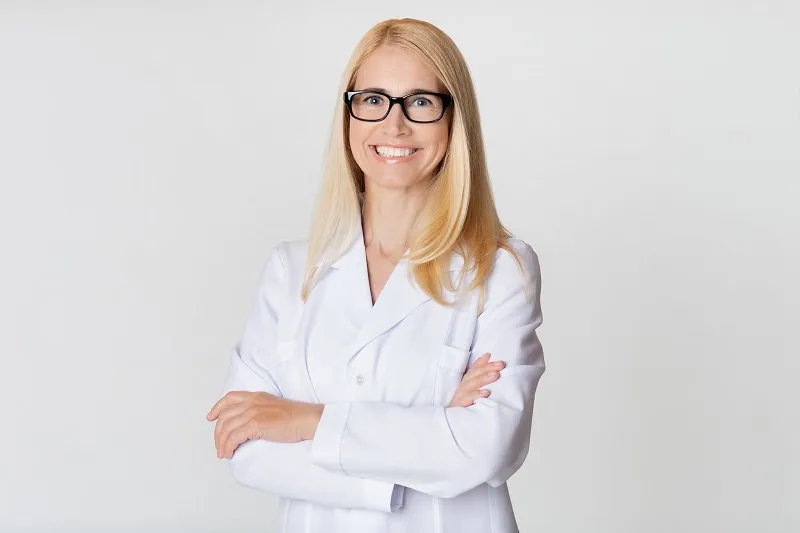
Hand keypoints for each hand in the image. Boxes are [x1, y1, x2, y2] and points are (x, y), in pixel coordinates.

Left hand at [206, 391, 322, 458]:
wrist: (308, 420)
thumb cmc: (296, 418)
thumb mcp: (274, 408)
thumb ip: (260, 412)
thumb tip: (248, 428)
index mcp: (256, 396)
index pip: (229, 398)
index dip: (217, 408)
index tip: (210, 418)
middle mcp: (252, 402)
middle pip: (224, 416)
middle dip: (218, 433)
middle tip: (219, 446)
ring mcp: (253, 412)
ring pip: (227, 428)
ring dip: (222, 443)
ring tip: (223, 454)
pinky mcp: (256, 424)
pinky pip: (234, 437)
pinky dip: (228, 447)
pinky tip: (230, 453)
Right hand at [448, 352, 504, 407]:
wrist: (452, 424)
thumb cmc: (466, 407)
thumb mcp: (473, 391)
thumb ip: (480, 375)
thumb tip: (488, 356)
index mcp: (466, 383)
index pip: (473, 370)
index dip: (483, 362)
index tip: (493, 356)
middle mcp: (462, 388)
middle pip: (473, 375)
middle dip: (487, 368)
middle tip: (500, 365)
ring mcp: (460, 397)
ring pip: (471, 385)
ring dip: (483, 379)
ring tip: (496, 375)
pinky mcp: (459, 407)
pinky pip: (466, 399)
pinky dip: (476, 395)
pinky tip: (486, 393)